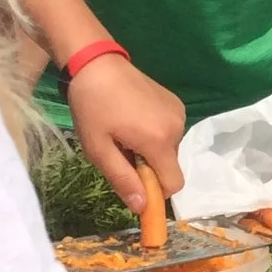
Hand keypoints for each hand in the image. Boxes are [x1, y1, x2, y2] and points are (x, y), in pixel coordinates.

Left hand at [67, 58, 186, 206]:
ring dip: (151, 150)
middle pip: (170, 166)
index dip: (156, 191)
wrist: (98, 64)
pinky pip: (170, 131)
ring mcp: (179, 112)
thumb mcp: (98, 149)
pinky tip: (134, 119)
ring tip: (125, 132)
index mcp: (158, 141)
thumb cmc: (92, 108)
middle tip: (120, 151)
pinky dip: (155, 134)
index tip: (134, 184)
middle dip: (148, 168)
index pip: (174, 184)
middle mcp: (177, 127)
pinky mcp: (176, 102)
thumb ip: (123, 179)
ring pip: (170, 149)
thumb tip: (142, 207)